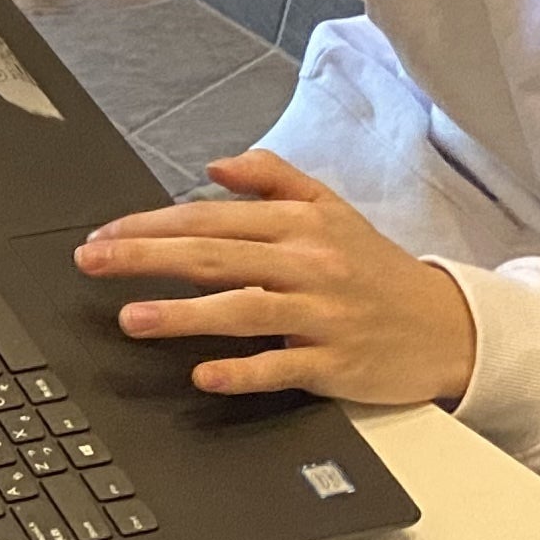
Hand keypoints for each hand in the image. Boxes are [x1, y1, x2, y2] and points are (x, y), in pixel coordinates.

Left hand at [73, 153, 474, 405]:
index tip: (104, 233)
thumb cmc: (376, 267)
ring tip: (131, 318)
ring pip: (243, 309)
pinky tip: (202, 374)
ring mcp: (321, 316)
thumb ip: (273, 178)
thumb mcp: (331, 208)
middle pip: (215, 256)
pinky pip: (282, 367)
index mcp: (300, 225)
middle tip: (92, 262)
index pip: (211, 218)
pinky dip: (242, 371)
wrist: (447, 324)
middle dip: (146, 257)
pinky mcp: (335, 364)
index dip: (151, 224)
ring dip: (183, 314)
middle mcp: (308, 265)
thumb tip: (215, 165)